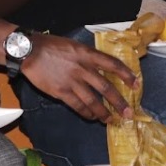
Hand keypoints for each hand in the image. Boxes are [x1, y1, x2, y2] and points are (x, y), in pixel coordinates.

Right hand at [21, 34, 135, 122]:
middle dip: (119, 102)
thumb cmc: (50, 45)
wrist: (29, 51)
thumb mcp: (74, 45)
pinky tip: (91, 117)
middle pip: (106, 88)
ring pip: (93, 101)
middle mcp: (83, 68)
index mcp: (87, 54)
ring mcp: (72, 81)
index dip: (127, 75)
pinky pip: (78, 106)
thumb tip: (100, 66)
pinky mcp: (61, 92)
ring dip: (104, 112)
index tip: (136, 84)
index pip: (113, 65)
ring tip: (110, 120)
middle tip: (128, 113)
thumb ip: (87, 56)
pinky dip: (86, 113)